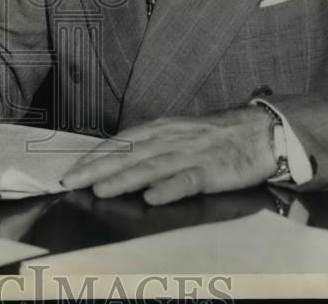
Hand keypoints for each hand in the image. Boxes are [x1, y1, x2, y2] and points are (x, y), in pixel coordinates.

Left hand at [61, 106, 276, 204]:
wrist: (256, 132)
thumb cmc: (212, 136)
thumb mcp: (175, 133)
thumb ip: (149, 146)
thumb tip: (117, 161)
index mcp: (159, 129)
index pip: (120, 142)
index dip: (94, 156)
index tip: (71, 170)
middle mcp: (169, 139)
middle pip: (128, 155)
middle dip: (96, 168)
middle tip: (71, 181)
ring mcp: (189, 155)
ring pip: (150, 167)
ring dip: (124, 179)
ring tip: (100, 189)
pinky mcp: (209, 171)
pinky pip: (186, 180)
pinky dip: (168, 189)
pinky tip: (152, 198)